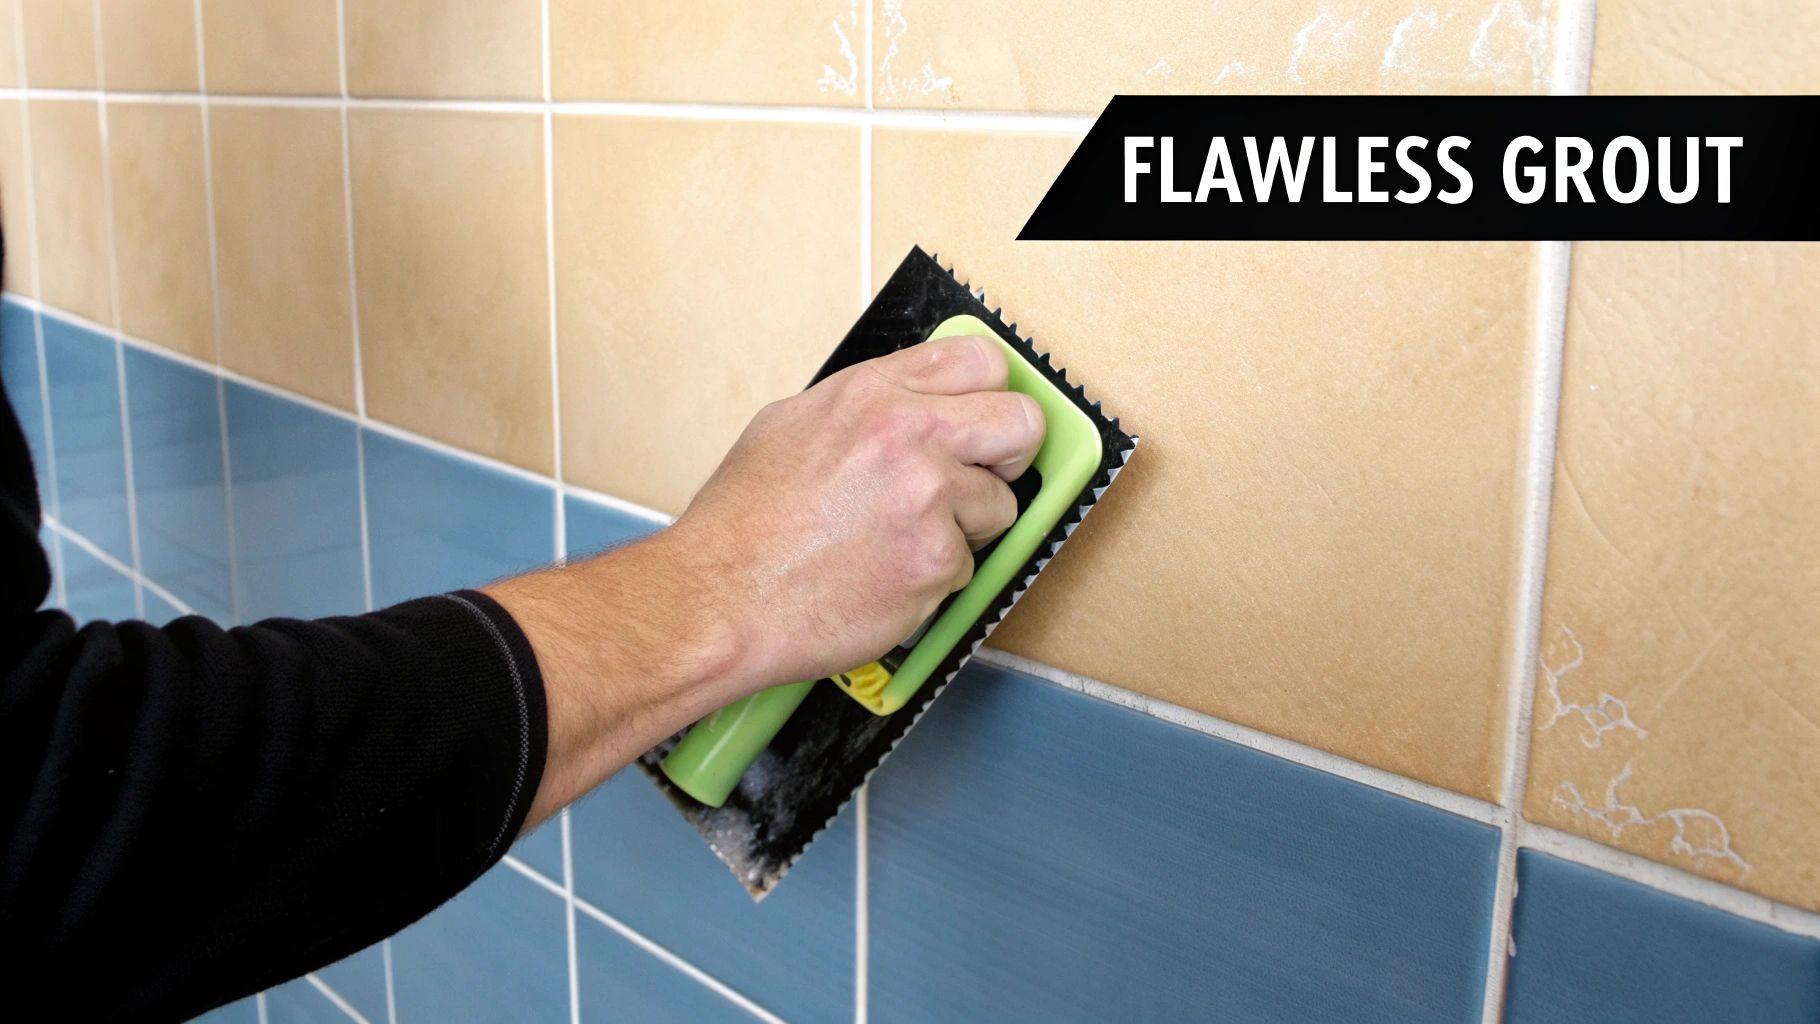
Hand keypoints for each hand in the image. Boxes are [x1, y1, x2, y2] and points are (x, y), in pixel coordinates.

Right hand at [488, 334, 1043, 826]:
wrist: (720, 597)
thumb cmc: (744, 525)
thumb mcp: (792, 425)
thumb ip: (867, 406)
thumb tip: (914, 400)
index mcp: (872, 393)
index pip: (982, 362)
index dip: (990, 397)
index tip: (983, 422)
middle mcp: (908, 434)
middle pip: (1022, 423)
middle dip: (1008, 456)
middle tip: (980, 479)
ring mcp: (928, 498)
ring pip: (999, 508)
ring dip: (964, 530)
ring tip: (899, 542)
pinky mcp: (936, 560)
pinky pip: (967, 568)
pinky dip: (933, 580)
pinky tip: (883, 577)